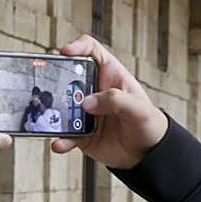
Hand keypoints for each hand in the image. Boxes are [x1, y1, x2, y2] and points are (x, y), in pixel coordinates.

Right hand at [53, 34, 168, 168]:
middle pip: (67, 78)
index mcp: (110, 76)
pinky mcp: (79, 133)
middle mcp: (93, 92)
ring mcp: (84, 113)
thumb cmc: (149, 124)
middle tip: (51, 89)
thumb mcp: (139, 108)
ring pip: (60, 107)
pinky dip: (60, 140)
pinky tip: (60, 143)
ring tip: (53, 120)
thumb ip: (116, 100)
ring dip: (54, 114)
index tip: (65, 52)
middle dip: (56, 81)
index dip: (77, 48)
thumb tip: (87, 102)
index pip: (91, 52)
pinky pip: (64, 135)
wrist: (146, 153)